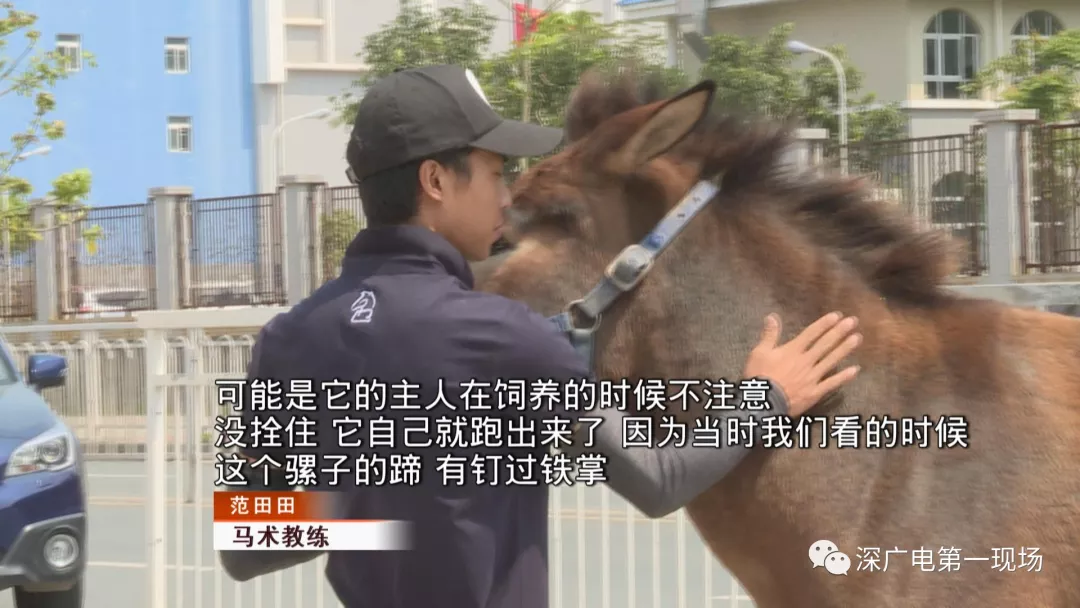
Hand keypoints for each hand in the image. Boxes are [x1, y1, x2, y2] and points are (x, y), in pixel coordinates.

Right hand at [742, 312, 861, 416]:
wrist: (764, 403)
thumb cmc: (759, 377)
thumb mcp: (759, 353)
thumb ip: (769, 335)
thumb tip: (772, 316)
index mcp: (792, 351)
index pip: (811, 334)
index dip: (824, 324)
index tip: (836, 316)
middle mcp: (806, 361)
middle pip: (825, 344)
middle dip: (839, 331)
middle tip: (853, 321)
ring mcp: (813, 377)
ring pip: (831, 360)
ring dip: (845, 349)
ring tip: (857, 338)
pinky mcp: (815, 392)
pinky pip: (832, 383)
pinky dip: (844, 377)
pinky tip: (855, 370)